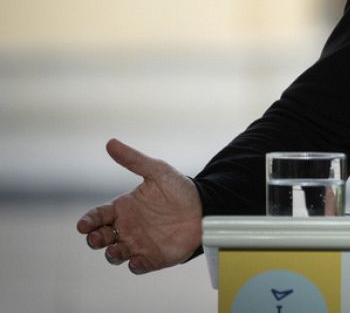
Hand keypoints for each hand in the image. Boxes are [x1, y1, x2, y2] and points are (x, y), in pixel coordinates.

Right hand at [75, 138, 202, 274]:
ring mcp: (138, 243)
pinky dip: (134, 265)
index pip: (96, 216)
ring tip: (116, 249)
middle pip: (99, 238)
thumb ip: (134, 160)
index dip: (88, 221)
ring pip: (114, 254)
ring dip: (111, 253)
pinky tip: (137, 260)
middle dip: (94, 239)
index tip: (84, 225)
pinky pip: (137, 266)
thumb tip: (111, 143)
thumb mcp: (157, 171)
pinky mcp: (152, 257)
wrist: (205, 208)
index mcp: (123, 208)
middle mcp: (126, 227)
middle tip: (98, 237)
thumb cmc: (179, 189)